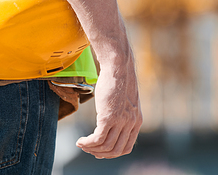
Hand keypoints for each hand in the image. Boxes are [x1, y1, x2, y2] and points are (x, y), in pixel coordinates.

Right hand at [50, 0, 142, 158]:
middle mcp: (131, 123)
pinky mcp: (109, 117)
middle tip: (89, 149)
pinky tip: (80, 141)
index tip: (100, 149)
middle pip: (116, 151)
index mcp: (137, 120)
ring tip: (82, 144)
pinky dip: (87, 144)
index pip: (126, 147)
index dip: (112, 152)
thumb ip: (122, 111)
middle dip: (101, 154)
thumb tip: (113, 115)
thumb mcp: (124, 99)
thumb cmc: (119, 78)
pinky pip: (97, 140)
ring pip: (105, 147)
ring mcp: (121, 121)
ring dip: (91, 149)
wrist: (118, 64)